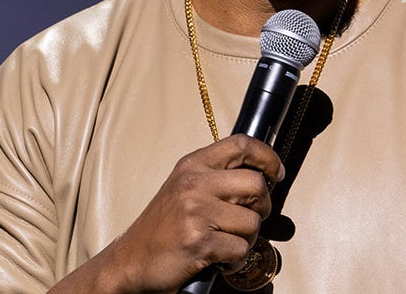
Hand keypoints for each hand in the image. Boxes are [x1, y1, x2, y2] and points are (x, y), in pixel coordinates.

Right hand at [49, 134, 284, 293]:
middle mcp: (194, 183)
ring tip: (225, 242)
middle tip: (250, 218)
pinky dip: (235, 260)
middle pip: (256, 184)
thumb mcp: (184, 188)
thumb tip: (262, 175)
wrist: (129, 261)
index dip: (268, 157)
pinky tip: (218, 258)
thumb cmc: (162, 228)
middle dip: (263, 206)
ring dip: (246, 239)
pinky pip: (240, 250)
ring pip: (253, 222)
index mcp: (192, 165)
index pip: (241, 144)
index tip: (276, 173)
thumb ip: (217, 177)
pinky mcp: (199, 242)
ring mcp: (196, 212)